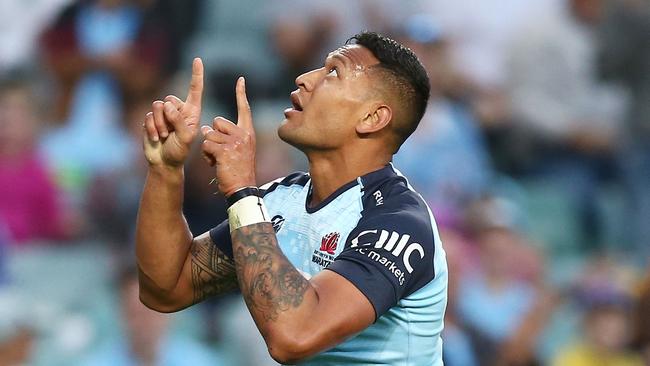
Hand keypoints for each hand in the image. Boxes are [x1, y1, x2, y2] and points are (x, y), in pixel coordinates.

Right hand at [143, 58, 203, 167]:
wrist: (164, 162)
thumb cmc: (179, 151)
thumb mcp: (186, 138)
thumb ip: (179, 121)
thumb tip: (167, 105)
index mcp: (192, 112)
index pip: (195, 90)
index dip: (196, 75)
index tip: (198, 59)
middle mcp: (178, 110)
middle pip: (169, 99)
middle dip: (168, 117)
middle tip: (170, 133)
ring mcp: (164, 114)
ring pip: (157, 106)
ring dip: (159, 124)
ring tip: (164, 136)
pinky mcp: (151, 119)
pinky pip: (148, 116)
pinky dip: (151, 129)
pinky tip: (155, 138)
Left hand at [201, 77, 255, 196]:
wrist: (242, 189)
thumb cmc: (238, 171)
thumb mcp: (239, 150)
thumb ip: (227, 137)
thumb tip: (206, 128)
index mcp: (248, 133)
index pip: (244, 109)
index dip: (241, 94)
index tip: (240, 79)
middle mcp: (243, 135)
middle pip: (217, 121)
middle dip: (213, 135)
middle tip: (221, 151)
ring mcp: (234, 143)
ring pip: (209, 135)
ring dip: (209, 148)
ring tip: (219, 160)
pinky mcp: (224, 151)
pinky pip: (207, 145)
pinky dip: (207, 156)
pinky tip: (216, 164)